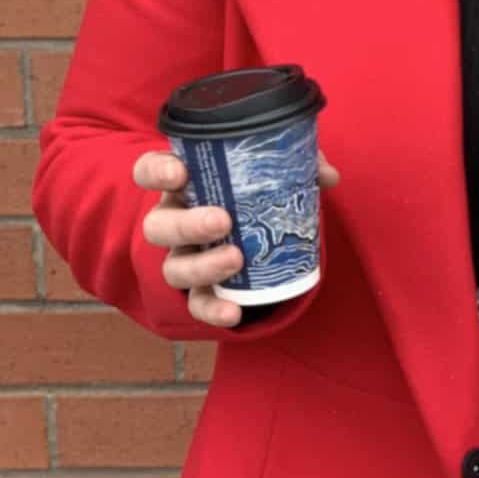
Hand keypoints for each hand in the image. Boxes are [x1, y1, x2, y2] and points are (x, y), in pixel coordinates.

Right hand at [133, 148, 339, 327]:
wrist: (261, 235)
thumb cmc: (258, 191)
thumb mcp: (275, 170)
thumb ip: (299, 164)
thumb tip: (328, 176)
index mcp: (186, 183)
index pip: (149, 172)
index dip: (155, 171)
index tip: (179, 172)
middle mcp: (175, 220)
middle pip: (158, 225)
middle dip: (186, 224)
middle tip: (222, 220)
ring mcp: (184, 258)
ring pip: (173, 268)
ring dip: (202, 266)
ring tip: (237, 259)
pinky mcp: (201, 290)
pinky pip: (197, 304)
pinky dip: (213, 310)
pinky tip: (233, 313)